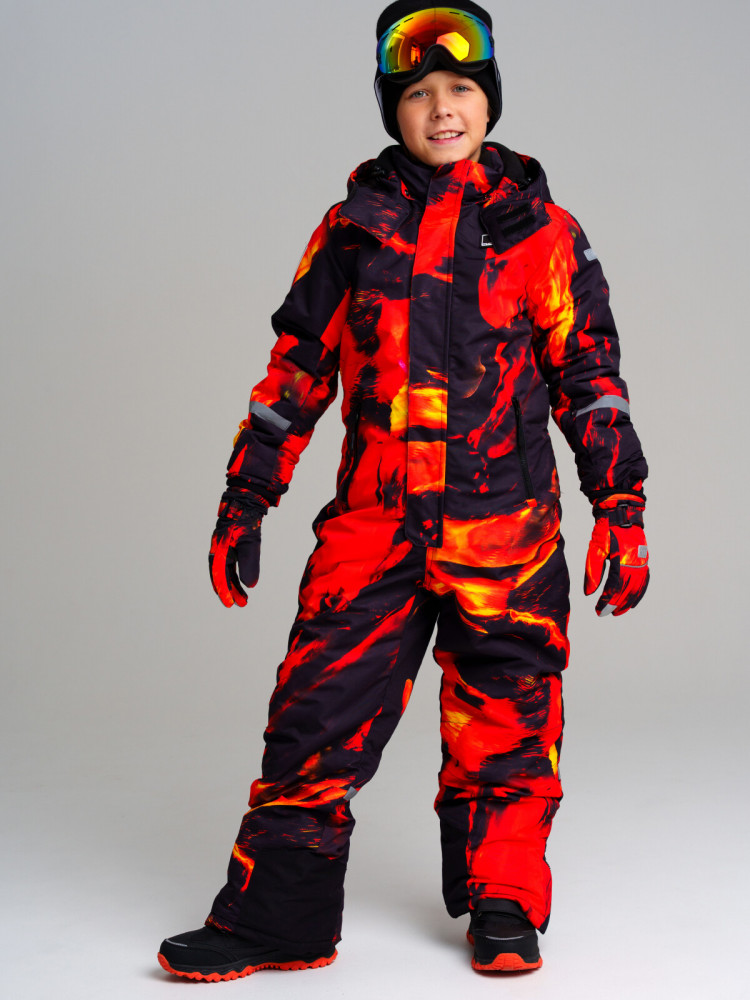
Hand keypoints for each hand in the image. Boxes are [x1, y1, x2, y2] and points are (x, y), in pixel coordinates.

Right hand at [208, 492, 265, 607]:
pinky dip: (236, 574)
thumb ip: (249, 563)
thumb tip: (249, 585)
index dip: (224, 590)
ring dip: (234, 585)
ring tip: (244, 599)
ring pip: (227, 570)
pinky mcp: (231, 544)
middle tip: (239, 605)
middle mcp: (219, 548)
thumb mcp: (251, 543)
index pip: (219, 574)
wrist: (247, 499)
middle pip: (222, 575)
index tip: (230, 604)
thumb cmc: (247, 519)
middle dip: (230, 591)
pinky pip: (231, 564)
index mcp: (219, 548)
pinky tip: (244, 582)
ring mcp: (224, 546)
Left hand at [584, 501, 648, 616]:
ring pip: (637, 588)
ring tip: (618, 612)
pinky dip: (638, 593)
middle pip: (626, 591)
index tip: (598, 610)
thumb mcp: (595, 549)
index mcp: (621, 560)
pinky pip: (644, 581)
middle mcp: (635, 563)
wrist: (621, 514)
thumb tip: (589, 593)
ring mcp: (642, 562)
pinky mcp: (644, 560)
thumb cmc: (606, 530)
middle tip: (605, 614)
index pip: (614, 588)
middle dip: (616, 604)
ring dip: (628, 602)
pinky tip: (633, 601)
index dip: (606, 601)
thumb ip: (593, 572)